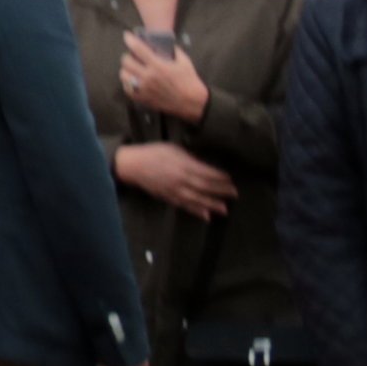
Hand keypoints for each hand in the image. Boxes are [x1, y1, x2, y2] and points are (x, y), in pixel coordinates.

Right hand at [111, 142, 234, 217]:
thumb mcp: (174, 149)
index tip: (232, 179)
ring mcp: (174, 191)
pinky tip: (207, 216)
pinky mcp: (168, 198)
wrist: (131, 165)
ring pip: (197, 199)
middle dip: (221, 191)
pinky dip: (196, 211)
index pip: (206, 173)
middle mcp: (180, 180)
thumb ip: (190, 158)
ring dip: (212, 204)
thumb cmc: (153, 153)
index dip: (220, 177)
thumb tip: (205, 166)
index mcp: (183, 165)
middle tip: (235, 194)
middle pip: (205, 187)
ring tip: (225, 209)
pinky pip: (185, 206)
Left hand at [118, 43, 210, 120]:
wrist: (191, 102)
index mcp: (158, 65)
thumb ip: (174, 51)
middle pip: (126, 61)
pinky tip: (133, 80)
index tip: (127, 35)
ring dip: (126, 69)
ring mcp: (143, 88)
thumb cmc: (189, 80)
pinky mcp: (141, 98)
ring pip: (123, 75)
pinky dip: (128, 82)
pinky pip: (126, 88)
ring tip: (132, 68)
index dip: (130, 40)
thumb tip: (165, 43)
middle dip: (128, 56)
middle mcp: (148, 76)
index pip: (138, 49)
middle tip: (133, 56)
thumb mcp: (184, 61)